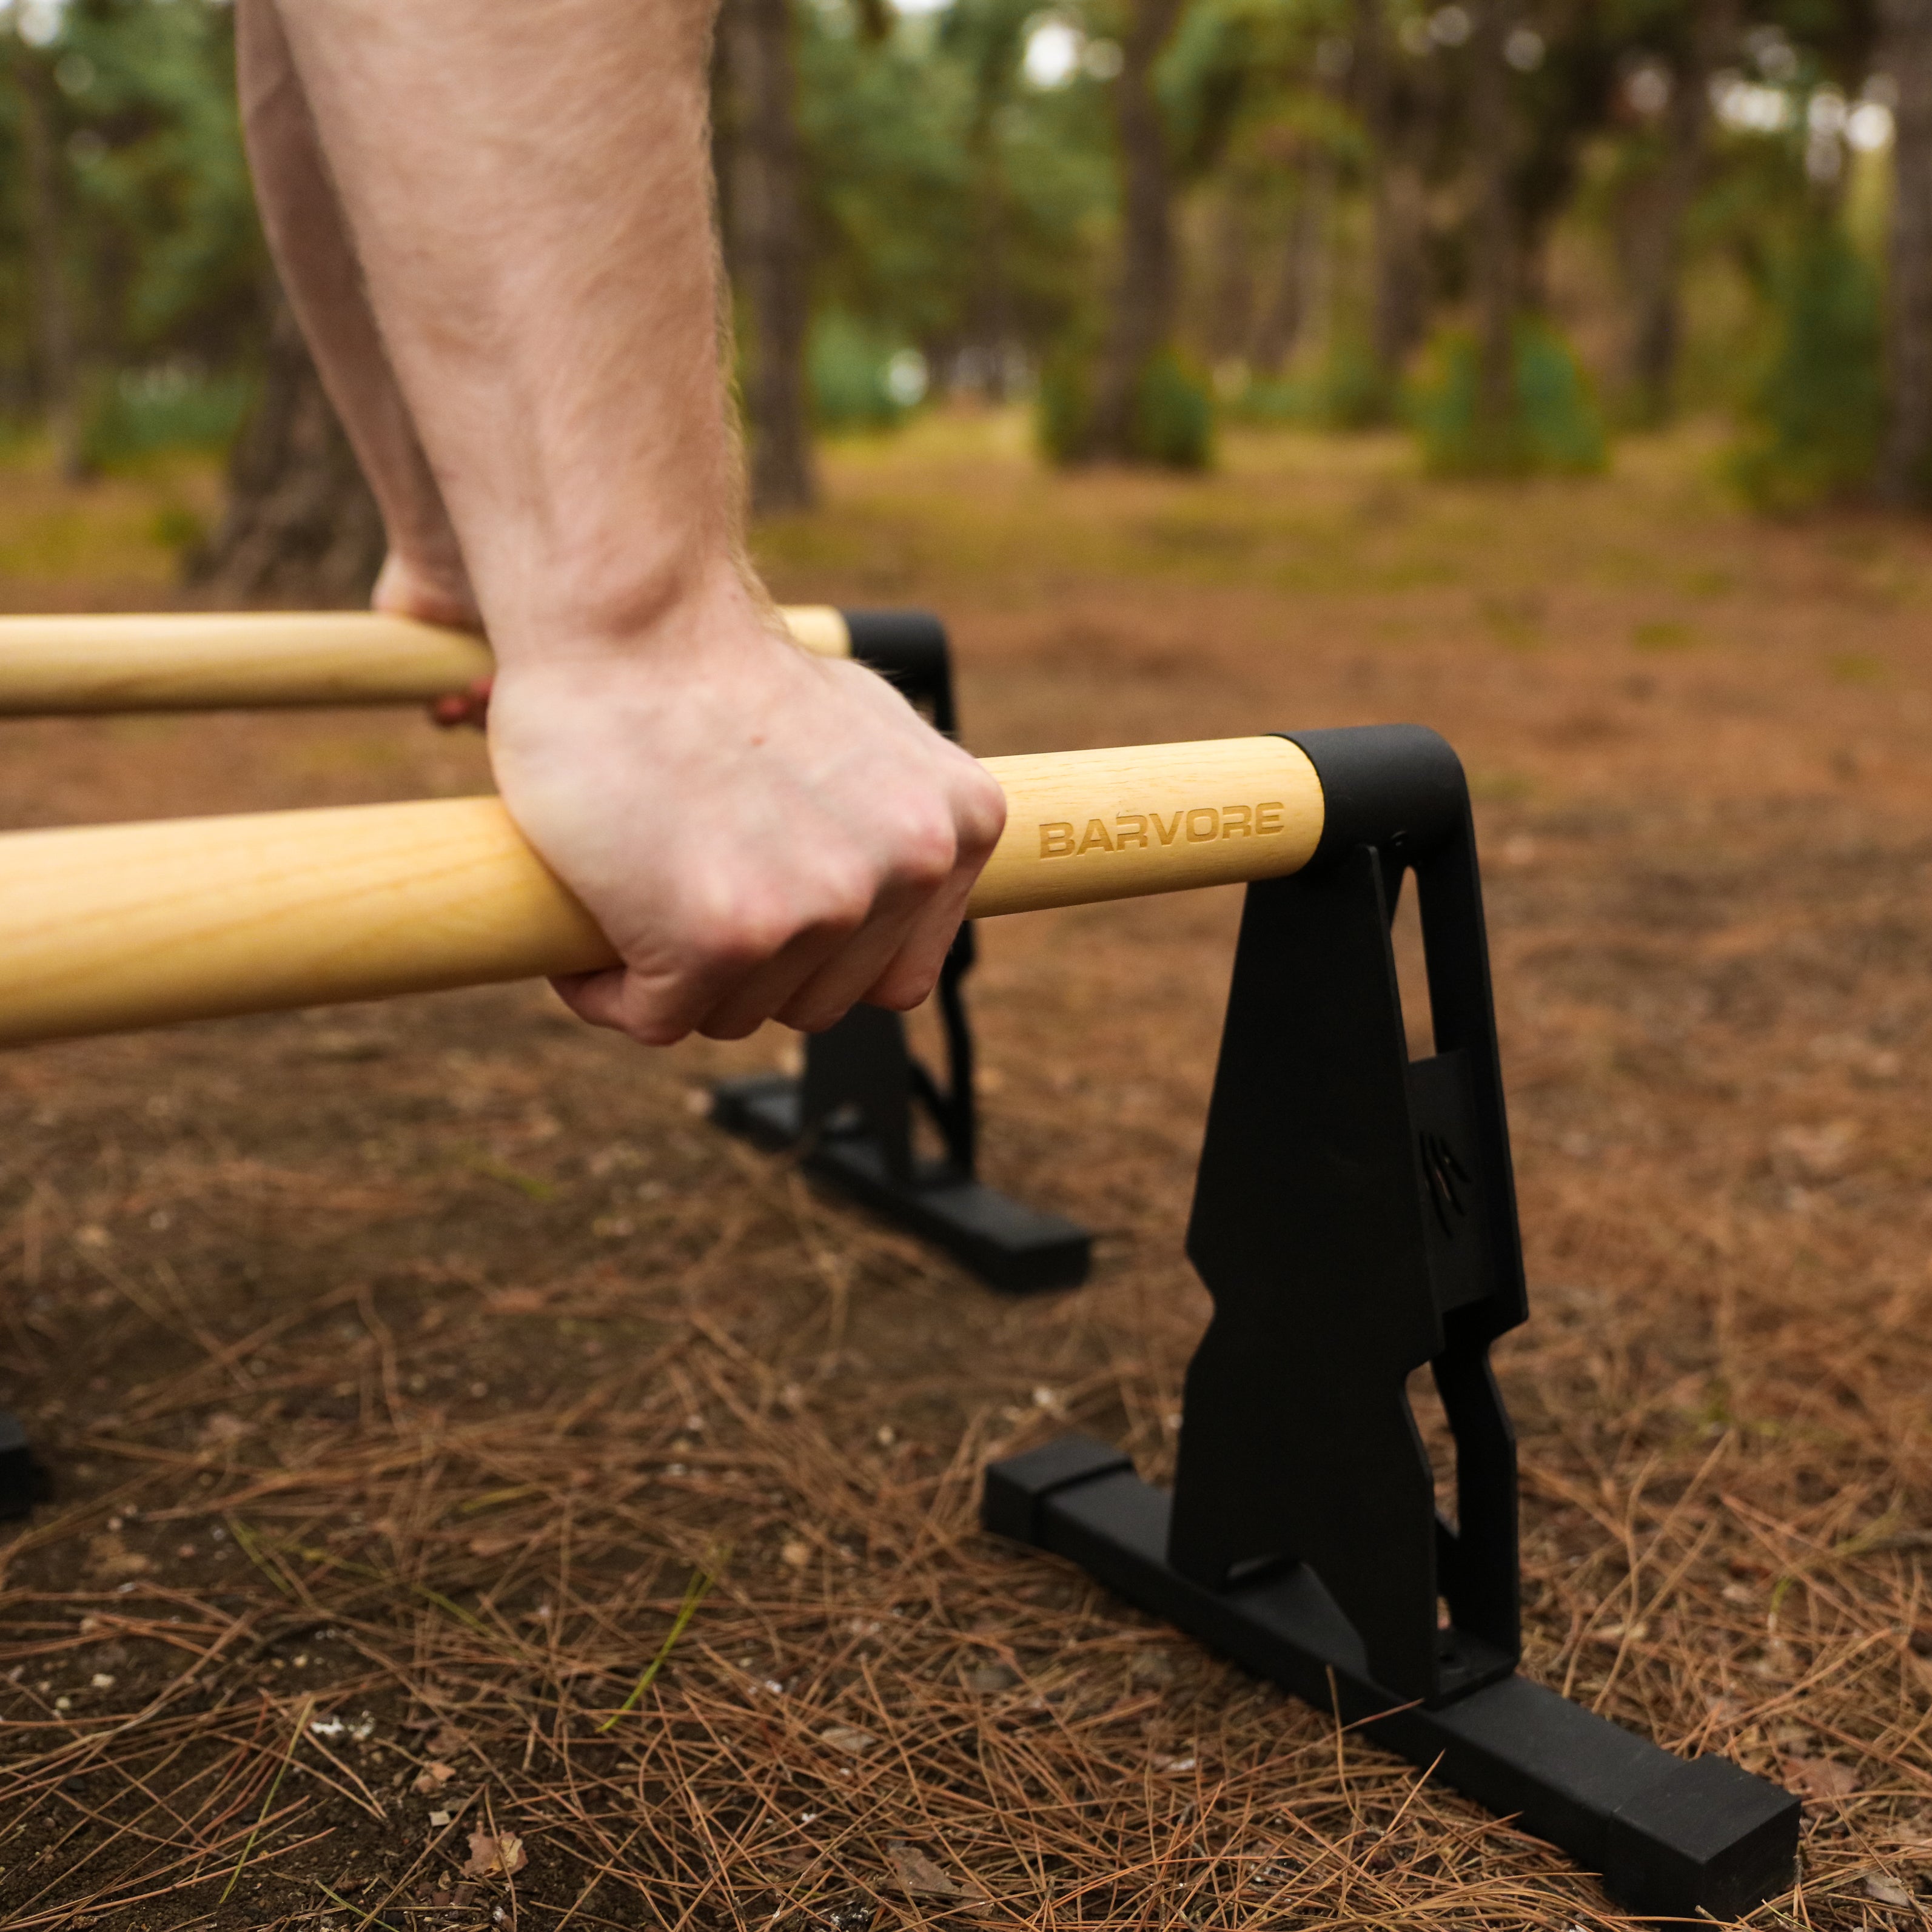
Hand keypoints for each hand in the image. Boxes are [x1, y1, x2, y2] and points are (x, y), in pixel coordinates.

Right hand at [484, 576, 1005, 1044]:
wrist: (631, 617)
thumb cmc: (721, 668)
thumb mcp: (863, 732)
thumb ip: (891, 817)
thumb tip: (891, 883)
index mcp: (959, 828)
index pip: (895, 974)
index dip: (816, 958)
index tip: (761, 910)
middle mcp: (911, 871)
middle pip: (817, 1002)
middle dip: (744, 968)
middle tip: (685, 885)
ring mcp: (823, 908)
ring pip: (738, 1014)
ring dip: (678, 978)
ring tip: (641, 886)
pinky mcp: (725, 938)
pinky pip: (655, 1019)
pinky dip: (609, 988)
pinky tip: (596, 917)